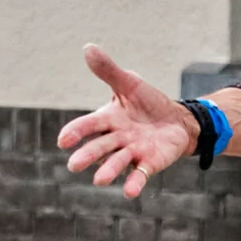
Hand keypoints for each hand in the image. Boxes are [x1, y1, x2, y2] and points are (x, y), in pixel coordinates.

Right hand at [59, 45, 199, 198]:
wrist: (177, 120)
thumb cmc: (148, 103)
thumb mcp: (130, 84)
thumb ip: (109, 71)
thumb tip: (88, 48)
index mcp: (109, 119)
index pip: (90, 125)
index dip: (77, 132)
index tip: (63, 140)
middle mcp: (117, 139)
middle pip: (100, 147)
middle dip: (88, 155)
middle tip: (74, 165)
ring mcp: (133, 152)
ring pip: (117, 162)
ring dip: (108, 171)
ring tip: (99, 181)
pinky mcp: (149, 162)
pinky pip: (141, 174)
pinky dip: (135, 182)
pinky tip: (130, 192)